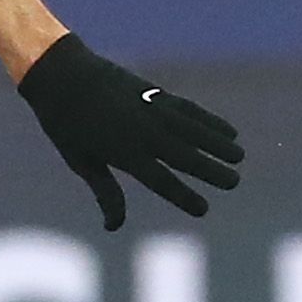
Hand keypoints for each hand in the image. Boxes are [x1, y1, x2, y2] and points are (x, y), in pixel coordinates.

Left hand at [17, 33, 241, 229]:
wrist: (62, 74)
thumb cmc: (66, 124)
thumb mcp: (80, 161)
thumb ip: (104, 192)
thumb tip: (113, 226)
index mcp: (122, 153)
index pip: (160, 180)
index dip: (183, 196)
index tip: (203, 209)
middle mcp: (142, 132)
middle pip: (183, 155)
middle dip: (210, 169)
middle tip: (234, 183)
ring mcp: (150, 110)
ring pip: (192, 129)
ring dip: (217, 143)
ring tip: (239, 157)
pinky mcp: (155, 93)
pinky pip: (188, 109)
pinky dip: (209, 120)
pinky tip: (228, 130)